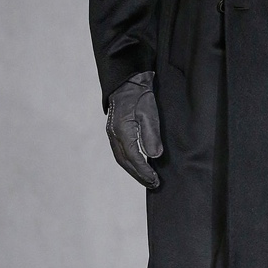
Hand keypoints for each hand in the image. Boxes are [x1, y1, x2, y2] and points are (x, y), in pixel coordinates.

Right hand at [106, 71, 163, 188]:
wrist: (128, 82)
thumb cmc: (140, 95)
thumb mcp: (150, 113)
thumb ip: (151, 135)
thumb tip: (154, 156)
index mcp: (122, 130)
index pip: (134, 157)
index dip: (144, 171)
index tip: (155, 180)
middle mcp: (114, 135)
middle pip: (125, 162)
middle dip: (139, 175)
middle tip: (153, 184)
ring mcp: (112, 134)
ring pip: (121, 159)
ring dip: (134, 171)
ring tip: (147, 179)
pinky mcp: (114, 132)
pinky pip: (120, 152)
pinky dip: (129, 163)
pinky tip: (138, 166)